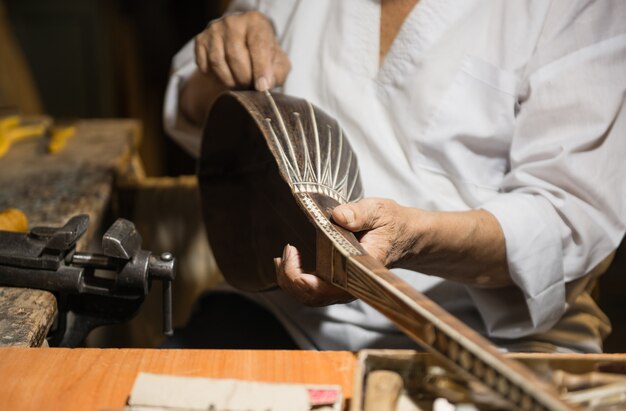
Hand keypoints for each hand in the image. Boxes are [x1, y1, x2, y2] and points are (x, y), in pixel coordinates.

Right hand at [195, 11, 290, 90]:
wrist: (244, 47)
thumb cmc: (264, 57)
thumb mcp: (278, 64)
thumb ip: (277, 74)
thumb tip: (264, 85)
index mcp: (256, 22)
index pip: (258, 45)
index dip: (260, 68)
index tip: (261, 87)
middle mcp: (233, 21)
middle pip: (235, 55)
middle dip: (244, 78)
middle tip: (249, 86)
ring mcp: (214, 29)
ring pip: (217, 62)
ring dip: (229, 80)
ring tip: (239, 84)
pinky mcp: (201, 40)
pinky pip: (204, 65)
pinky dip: (214, 77)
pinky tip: (226, 76)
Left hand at [275, 198, 510, 305]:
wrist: (407, 236)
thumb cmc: (393, 224)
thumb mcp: (379, 211)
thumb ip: (359, 213)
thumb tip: (339, 216)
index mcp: (360, 271)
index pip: (324, 287)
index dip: (299, 276)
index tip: (292, 250)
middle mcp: (351, 285)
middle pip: (312, 297)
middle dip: (289, 279)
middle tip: (282, 254)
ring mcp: (345, 286)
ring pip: (311, 297)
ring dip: (291, 281)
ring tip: (281, 259)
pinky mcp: (341, 282)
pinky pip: (316, 291)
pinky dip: (298, 280)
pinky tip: (290, 262)